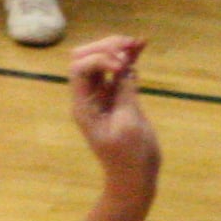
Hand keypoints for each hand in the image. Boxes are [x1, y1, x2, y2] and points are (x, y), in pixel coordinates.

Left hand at [66, 35, 161, 182]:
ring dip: (117, 49)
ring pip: (102, 62)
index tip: (121, 67)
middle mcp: (89, 98)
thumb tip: (125, 68)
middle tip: (128, 47)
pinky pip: (119, 73)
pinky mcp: (118, 99)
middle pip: (86, 59)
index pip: (79, 69)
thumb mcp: (129, 124)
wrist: (135, 177)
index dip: (99, 59)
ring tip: (137, 42)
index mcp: (83, 106)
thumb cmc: (130, 157)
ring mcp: (103, 97)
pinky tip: (141, 47)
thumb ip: (125, 93)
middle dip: (105, 47)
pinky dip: (129, 59)